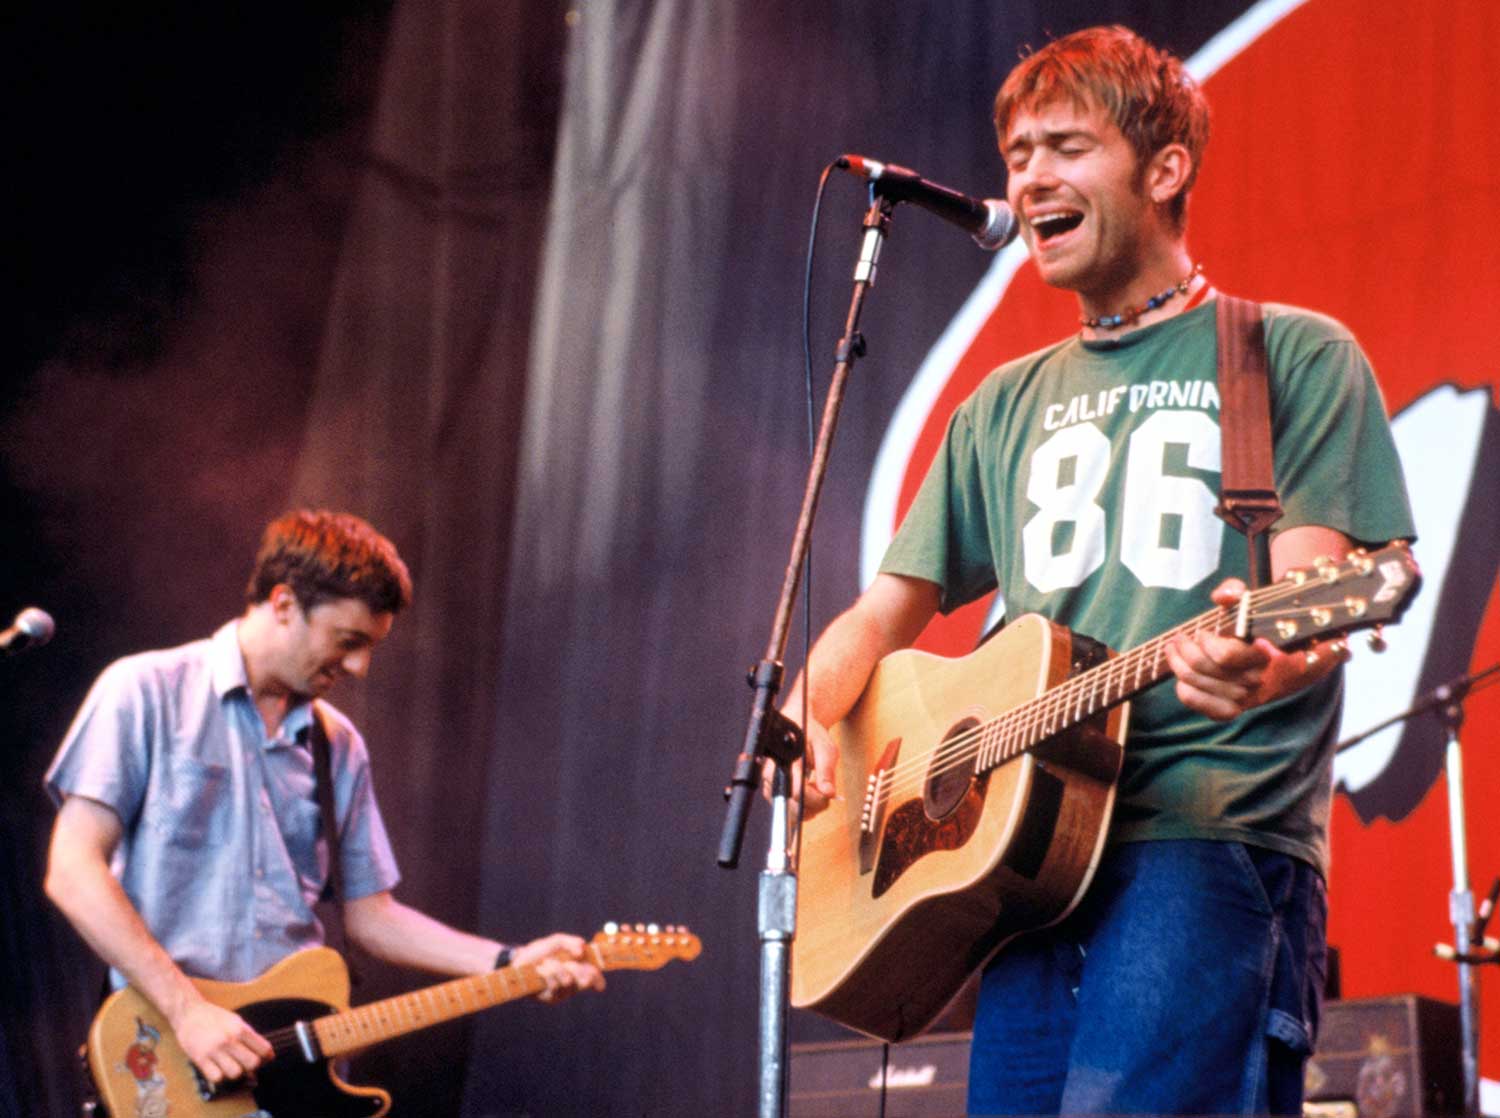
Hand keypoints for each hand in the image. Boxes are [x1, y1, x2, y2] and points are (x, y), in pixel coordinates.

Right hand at [170, 997, 272, 1084]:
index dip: (266, 1057)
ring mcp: (214, 1050)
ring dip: (235, 1072)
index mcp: (240, 1028)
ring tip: (231, 1065)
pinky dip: (219, 1076)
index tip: (263, 1058)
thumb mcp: (236, 1021)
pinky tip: (218, 1068)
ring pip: (235, 1073)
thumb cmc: (214, 1017)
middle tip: (246, 1063)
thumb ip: (250, 1037)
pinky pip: (216, 1077)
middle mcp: (229, 1039)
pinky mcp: (200, 1059)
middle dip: (252, 1066)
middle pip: (252, 1063)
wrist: (189, 1013)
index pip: (264, 1049)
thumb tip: (267, 1056)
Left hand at [513, 932, 605, 1002]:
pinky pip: (554, 985)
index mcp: (578, 969)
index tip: (594, 973)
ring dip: (556, 967)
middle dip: (578, 969)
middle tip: (569, 962)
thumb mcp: (556, 941)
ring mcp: (561, 992)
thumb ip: (570, 942)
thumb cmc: (540, 951)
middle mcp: (572, 982)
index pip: (594, 978)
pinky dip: (546, 973)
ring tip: (546, 962)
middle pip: (585, 981)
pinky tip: (539, 970)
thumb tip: (582, 949)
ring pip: (568, 980)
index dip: (598, 978)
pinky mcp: (550, 997)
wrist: (519, 960)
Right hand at [760, 710, 838, 816]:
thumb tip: (828, 793)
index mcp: (785, 762)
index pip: (798, 794)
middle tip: (824, 789)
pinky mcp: (773, 793)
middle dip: (814, 805)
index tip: (828, 792)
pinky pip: (790, 811)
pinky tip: (810, 793)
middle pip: (793, 808)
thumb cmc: (810, 734)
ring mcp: (771, 787)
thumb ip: (826, 770)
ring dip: (810, 807)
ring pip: (791, 813)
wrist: (795, 725)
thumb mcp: (824, 747)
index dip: (817, 798)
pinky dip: (804, 807)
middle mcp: (772, 777)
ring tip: (816, 787)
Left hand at [1165, 578, 1342, 719]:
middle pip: (1203, 667)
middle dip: (1185, 648)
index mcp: (1265, 655)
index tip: (1203, 632)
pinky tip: (1180, 675)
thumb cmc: (1261, 628)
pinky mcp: (1231, 710)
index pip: (1225, 657)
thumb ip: (1236, 592)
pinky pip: (1197, 702)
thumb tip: (1221, 596)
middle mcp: (1255, 680)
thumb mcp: (1253, 604)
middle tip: (1180, 637)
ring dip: (1177, 662)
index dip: (1207, 643)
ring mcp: (1243, 698)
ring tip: (1173, 648)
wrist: (1287, 664)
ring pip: (1195, 682)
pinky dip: (1183, 689)